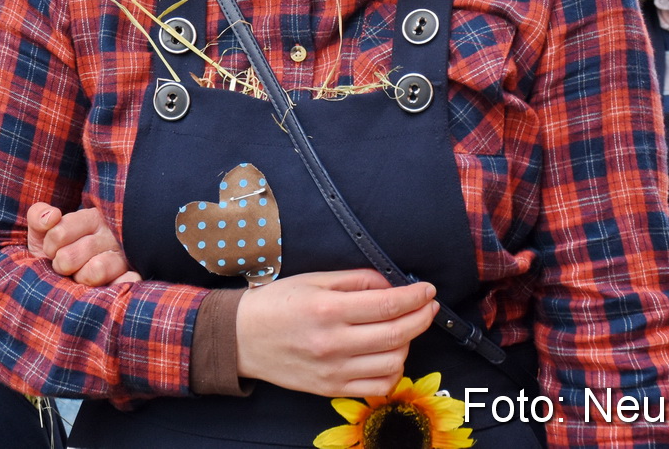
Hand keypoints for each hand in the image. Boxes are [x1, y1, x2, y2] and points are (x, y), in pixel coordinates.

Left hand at [26, 202, 139, 286]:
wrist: (72, 281)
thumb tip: (52, 216)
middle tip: (66, 267)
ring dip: (80, 279)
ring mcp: (123, 259)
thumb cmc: (60, 253)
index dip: (50, 247)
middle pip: (70, 257)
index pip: (59, 232)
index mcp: (91, 219)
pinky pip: (127, 281)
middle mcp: (111, 236)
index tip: (53, 251)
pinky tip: (105, 287)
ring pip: (95, 270)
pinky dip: (115, 285)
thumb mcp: (43, 233)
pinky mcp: (134, 277)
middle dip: (62, 266)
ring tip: (81, 278)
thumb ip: (38, 216)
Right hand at [234, 269, 437, 396]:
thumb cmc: (275, 304)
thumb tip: (390, 284)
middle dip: (421, 317)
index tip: (427, 290)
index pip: (387, 305)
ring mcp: (334, 370)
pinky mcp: (332, 388)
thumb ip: (355, 280)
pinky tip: (389, 354)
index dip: (415, 297)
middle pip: (397, 334)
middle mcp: (333, 342)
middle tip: (428, 306)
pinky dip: (394, 370)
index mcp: (328, 309)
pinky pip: (379, 385)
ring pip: (394, 361)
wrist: (241, 339)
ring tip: (402, 328)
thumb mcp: (313, 280)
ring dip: (408, 343)